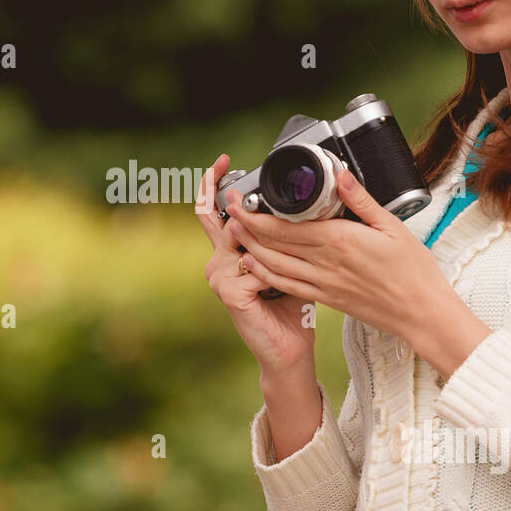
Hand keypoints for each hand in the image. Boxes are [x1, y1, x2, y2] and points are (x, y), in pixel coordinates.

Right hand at [196, 154, 316, 375]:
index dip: (213, 185)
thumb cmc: (292, 307)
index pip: (212, 212)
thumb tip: (299, 204)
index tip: (221, 161)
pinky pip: (253, 264)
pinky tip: (280, 282)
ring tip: (286, 258)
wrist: (291, 349)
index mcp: (230, 251)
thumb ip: (284, 234)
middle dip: (244, 208)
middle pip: (228, 220)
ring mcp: (219, 276)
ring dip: (267, 243)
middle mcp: (219, 261)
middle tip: (261, 203)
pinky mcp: (228, 292)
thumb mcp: (291, 261)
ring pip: (242, 239)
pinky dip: (271, 268)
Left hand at [223, 167, 450, 342]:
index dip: (257, 215)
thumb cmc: (413, 270)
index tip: (240, 201)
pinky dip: (266, 274)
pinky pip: (288, 285)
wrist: (421, 313)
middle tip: (229, 211)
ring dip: (251, 249)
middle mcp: (325, 264)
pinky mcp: (326, 298)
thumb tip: (340, 175)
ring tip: (234, 234)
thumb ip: (361, 199)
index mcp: (339, 241)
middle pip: (275, 244)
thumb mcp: (392, 226)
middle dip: (247, 227)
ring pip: (275, 266)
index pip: (287, 226)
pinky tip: (256, 265)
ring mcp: (323, 283)